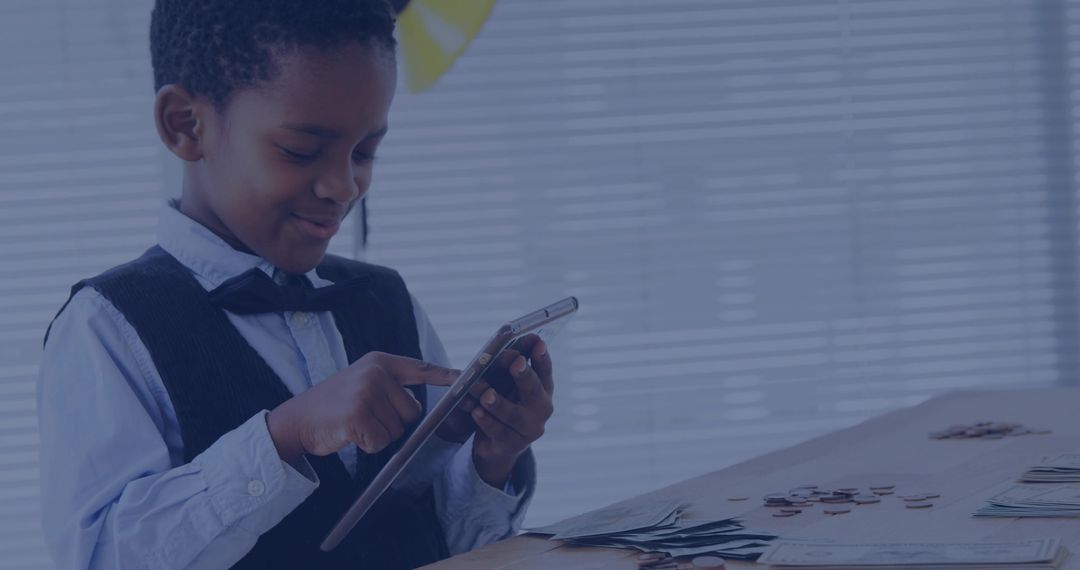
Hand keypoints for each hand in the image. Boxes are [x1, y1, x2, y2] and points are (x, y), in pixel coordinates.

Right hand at [266, 351, 458, 463]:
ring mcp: (366, 392)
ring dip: (379, 434)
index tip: (463, 377)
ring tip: (355, 423)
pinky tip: (350, 434)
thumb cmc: (333, 406)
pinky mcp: (358, 415)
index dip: (442, 375)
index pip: (418, 368)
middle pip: (412, 411)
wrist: (296, 420)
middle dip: (393, 422)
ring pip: (398, 429)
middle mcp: (375, 373)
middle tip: (365, 417)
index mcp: (378, 362)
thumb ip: (388, 386)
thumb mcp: (361, 383)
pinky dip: (368, 445)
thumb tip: (417, 405)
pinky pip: (381, 441)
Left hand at [470, 335, 554, 487]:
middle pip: (534, 391)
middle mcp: (541, 409)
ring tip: (486, 394)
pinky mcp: (511, 445)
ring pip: (514, 415)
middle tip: (516, 362)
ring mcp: (528, 430)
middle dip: (524, 376)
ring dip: (499, 403)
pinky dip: (487, 422)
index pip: (544, 370)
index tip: (537, 342)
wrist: (499, 446)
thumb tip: (507, 347)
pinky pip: (499, 433)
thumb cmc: (505, 405)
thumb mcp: (508, 385)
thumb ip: (510, 368)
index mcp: (543, 390)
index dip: (542, 357)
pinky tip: (476, 412)